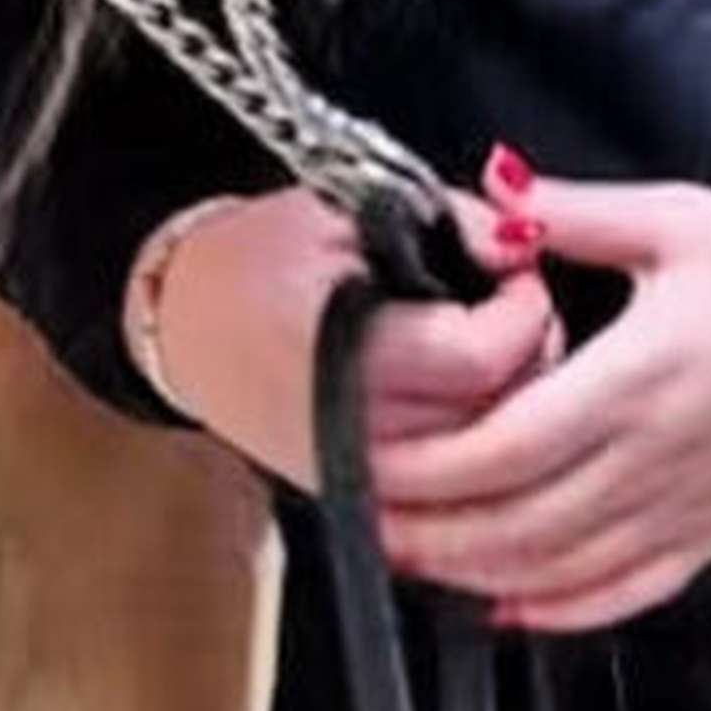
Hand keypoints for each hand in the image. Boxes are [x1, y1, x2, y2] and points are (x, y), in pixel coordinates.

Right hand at [131, 186, 561, 492]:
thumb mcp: (345, 207)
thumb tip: (522, 245)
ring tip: (491, 349)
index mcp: (343, 353)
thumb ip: (444, 221)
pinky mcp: (355, 503)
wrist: (180, 323)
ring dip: (511, 406)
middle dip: (530, 357)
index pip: (481, 359)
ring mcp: (354, 482)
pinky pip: (453, 492)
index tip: (520, 271)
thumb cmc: (258, 256)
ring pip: (485, 465)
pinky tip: (472, 402)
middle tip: (516, 306)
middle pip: (496, 418)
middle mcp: (353, 435)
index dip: (523, 310)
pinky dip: (478, 448)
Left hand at [373, 174, 710, 632]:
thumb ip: (574, 211)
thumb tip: (484, 191)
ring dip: (474, 573)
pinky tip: (509, 607)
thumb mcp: (680, 219)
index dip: (422, 466)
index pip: (504, 446)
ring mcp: (686, 509)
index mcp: (637, 377)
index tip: (358, 453)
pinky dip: (561, 610)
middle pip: (515, 523)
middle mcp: (654, 459)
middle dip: (426, 529)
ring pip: (559, 570)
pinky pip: (626, 591)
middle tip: (354, 515)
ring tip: (407, 557)